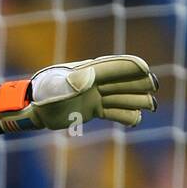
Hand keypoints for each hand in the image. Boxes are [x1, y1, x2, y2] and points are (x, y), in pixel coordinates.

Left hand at [0, 55, 158, 132]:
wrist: (32, 109)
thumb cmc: (43, 95)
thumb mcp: (56, 87)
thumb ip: (72, 82)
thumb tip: (89, 78)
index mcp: (89, 71)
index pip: (114, 67)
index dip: (130, 68)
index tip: (146, 71)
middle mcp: (94, 82)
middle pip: (122, 81)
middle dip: (138, 84)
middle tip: (154, 88)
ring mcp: (94, 95)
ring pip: (120, 97)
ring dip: (135, 100)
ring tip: (152, 105)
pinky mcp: (91, 109)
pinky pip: (112, 111)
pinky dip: (124, 115)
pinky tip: (137, 120)